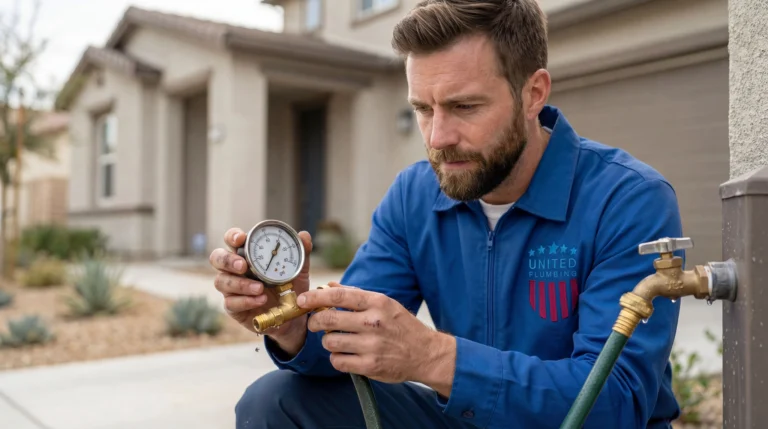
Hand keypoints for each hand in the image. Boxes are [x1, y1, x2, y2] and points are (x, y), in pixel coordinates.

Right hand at [210, 228, 312, 344]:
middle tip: (243, 266)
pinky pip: (231, 303)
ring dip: (240, 284)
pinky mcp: (233, 307)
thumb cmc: (290, 288)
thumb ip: (301, 253)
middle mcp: (234, 270)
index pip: (231, 240)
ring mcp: (231, 289)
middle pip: (217, 258)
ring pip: (222, 281)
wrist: (292, 316)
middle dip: (228, 260)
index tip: (241, 239)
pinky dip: (246, 300)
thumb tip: (304, 235)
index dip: (232, 236)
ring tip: (260, 288)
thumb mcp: (298, 271)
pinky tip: (260, 300)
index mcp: (247, 254)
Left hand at [297, 283, 456, 389]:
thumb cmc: (402, 326)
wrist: (425, 353)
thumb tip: (329, 285)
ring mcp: (372, 346)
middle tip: (315, 323)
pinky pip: (338, 361)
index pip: (339, 296)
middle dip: (315, 321)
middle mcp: (374, 323)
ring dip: (327, 341)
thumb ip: (356, 294)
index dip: (315, 297)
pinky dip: (337, 358)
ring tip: (337, 340)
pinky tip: (345, 354)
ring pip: (329, 342)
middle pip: (328, 320)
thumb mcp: (385, 303)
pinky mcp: (370, 366)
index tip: (303, 300)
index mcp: (377, 303)